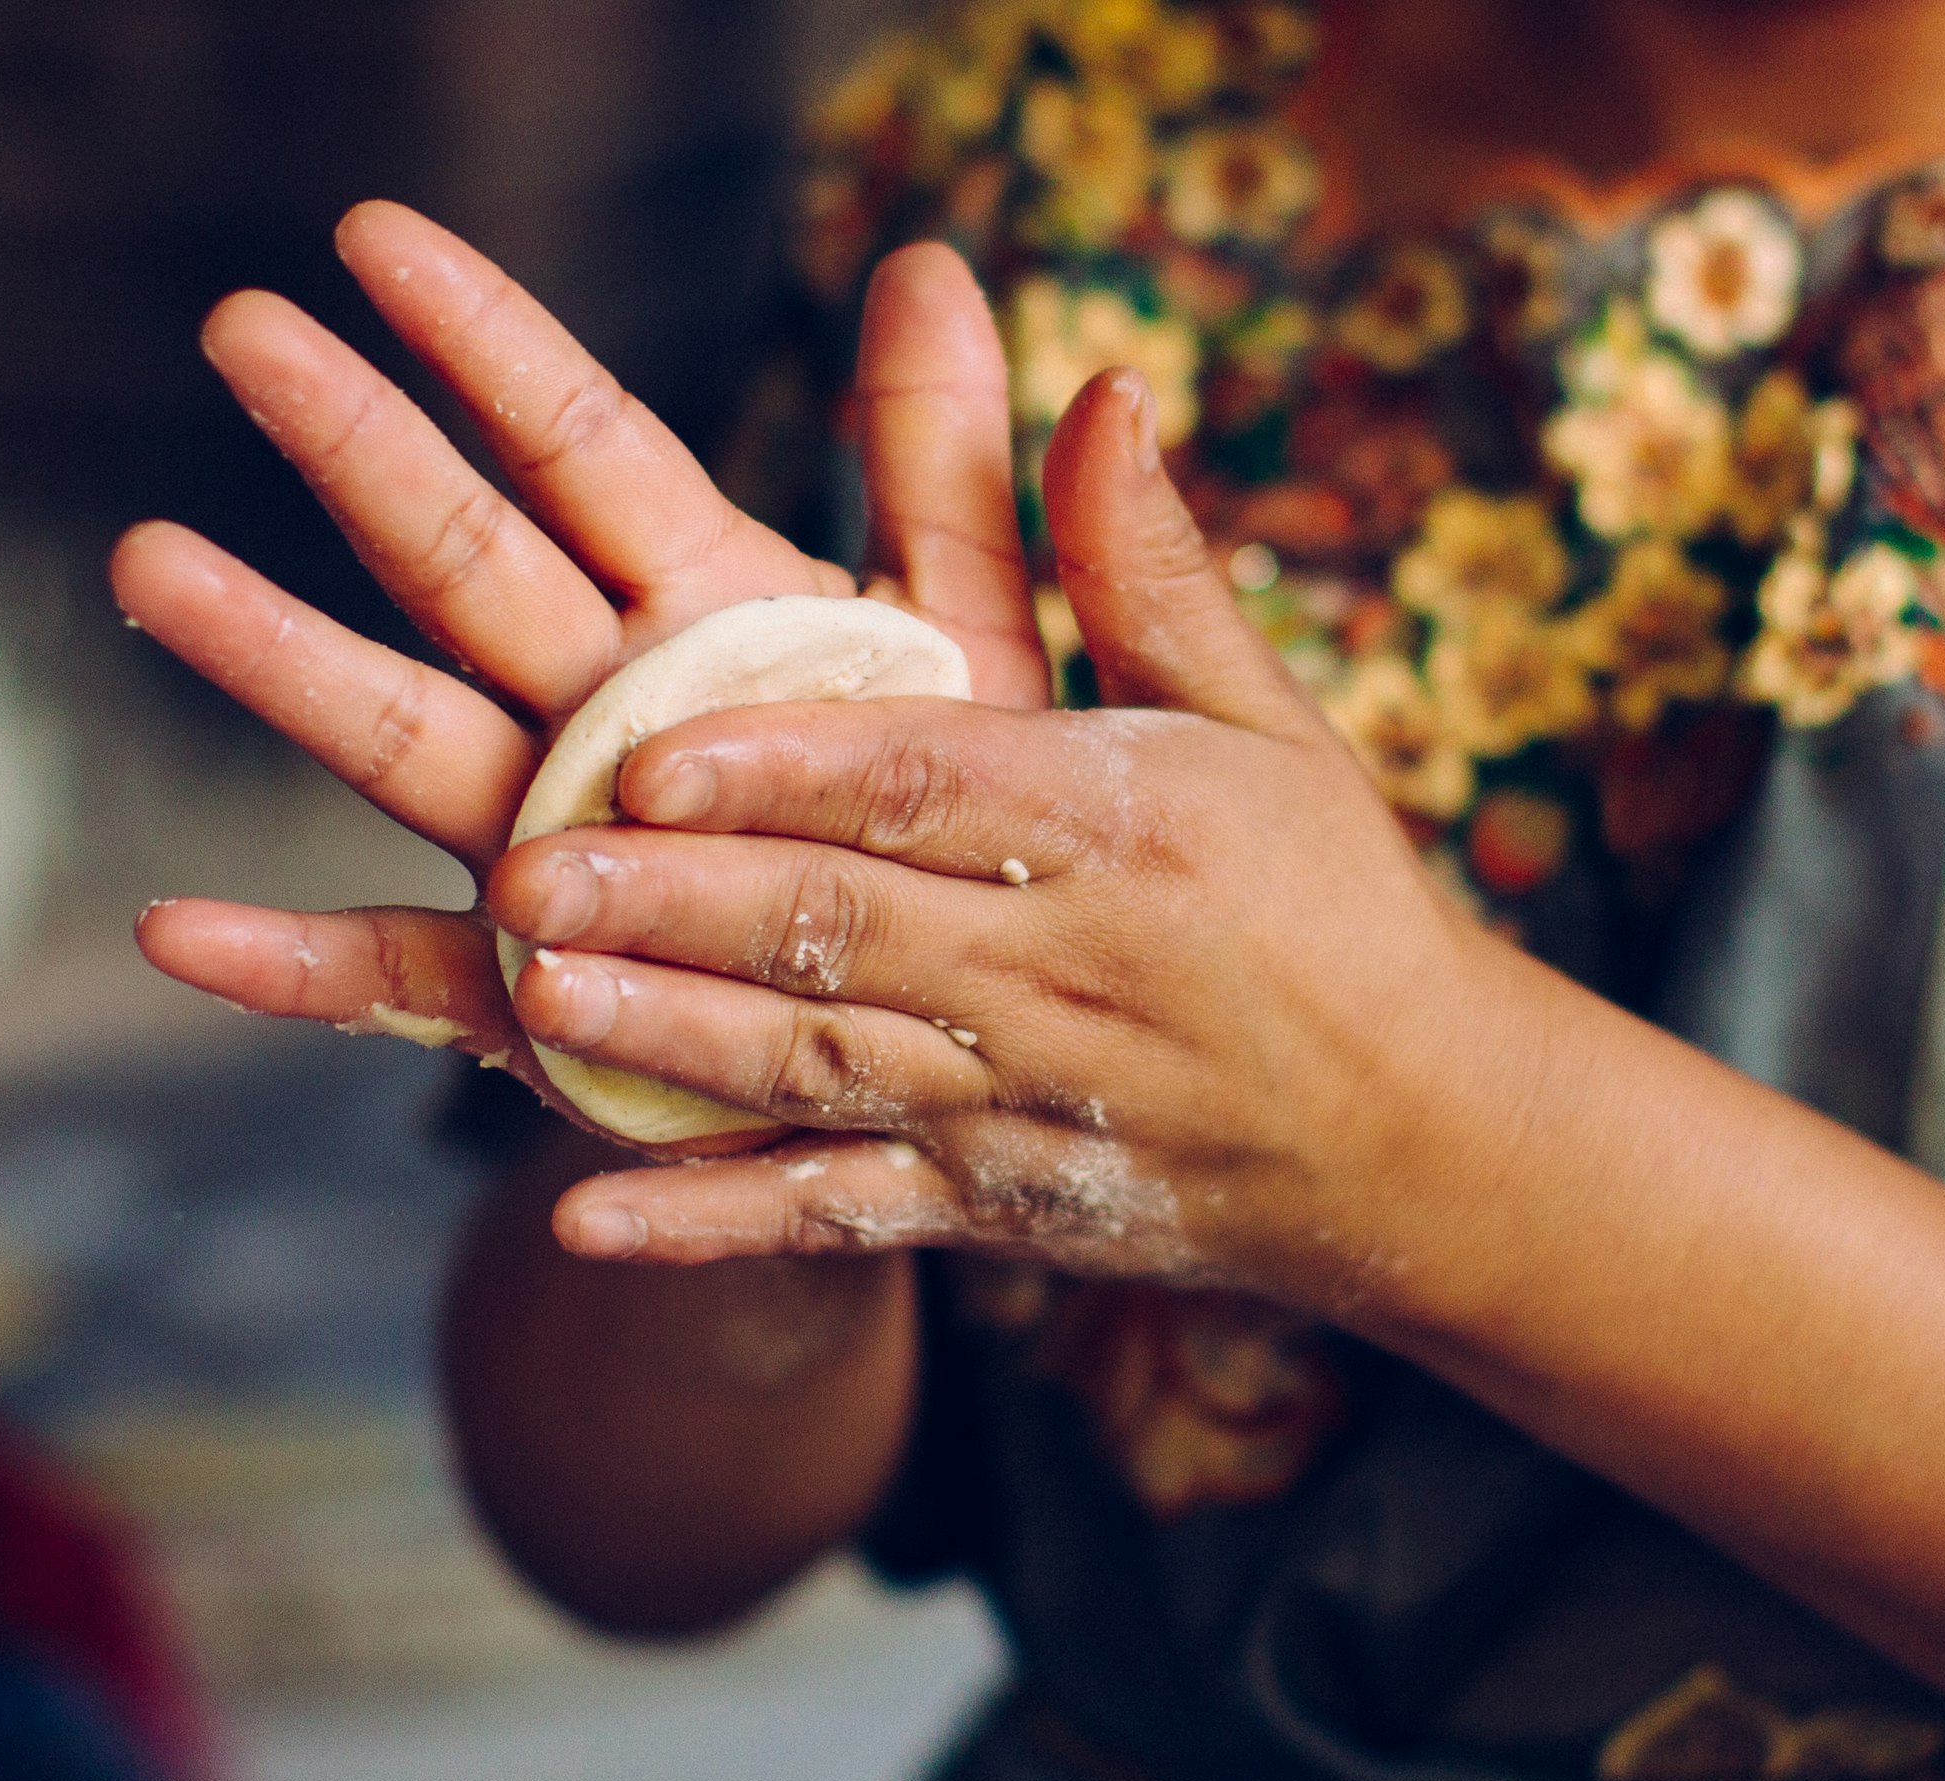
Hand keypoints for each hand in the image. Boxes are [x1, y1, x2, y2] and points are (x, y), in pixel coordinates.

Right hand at [120, 203, 1049, 1134]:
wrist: (944, 1058)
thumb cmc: (950, 841)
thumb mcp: (974, 645)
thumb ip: (940, 466)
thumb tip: (925, 258)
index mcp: (704, 611)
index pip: (580, 446)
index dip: (487, 342)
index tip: (372, 234)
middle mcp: (598, 713)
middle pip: (462, 560)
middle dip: (356, 445)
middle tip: (239, 328)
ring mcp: (545, 850)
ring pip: (398, 737)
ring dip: (277, 655)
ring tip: (154, 565)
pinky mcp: (526, 1002)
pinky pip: (389, 984)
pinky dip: (283, 967)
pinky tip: (177, 933)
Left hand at [488, 370, 1521, 1317]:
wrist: (1422, 1144)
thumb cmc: (1328, 900)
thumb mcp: (1262, 720)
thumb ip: (1147, 568)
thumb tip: (1102, 387)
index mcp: (1127, 832)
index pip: (926, 789)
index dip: (783, 772)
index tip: (650, 750)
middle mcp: (1067, 976)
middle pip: (845, 932)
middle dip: (677, 904)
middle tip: (523, 871)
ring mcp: (1022, 1106)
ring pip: (820, 1072)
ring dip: (669, 1043)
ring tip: (532, 1000)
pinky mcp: (993, 1210)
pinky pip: (836, 1219)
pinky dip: (711, 1229)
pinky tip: (582, 1223)